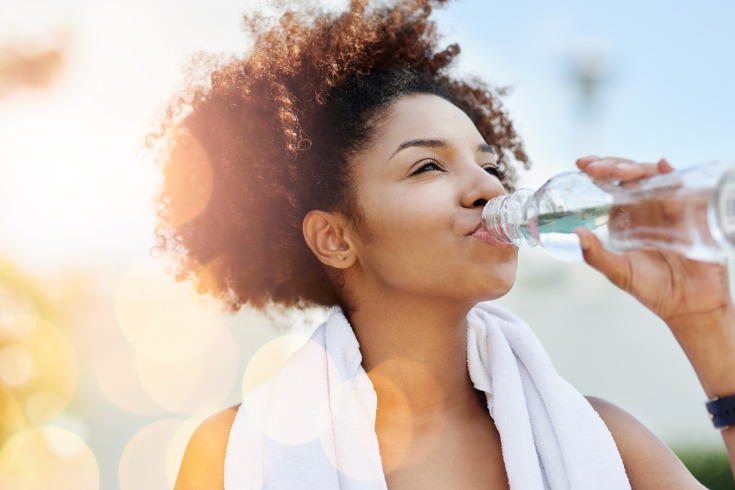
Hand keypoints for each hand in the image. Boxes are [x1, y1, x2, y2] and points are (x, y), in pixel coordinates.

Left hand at [574, 156, 732, 330]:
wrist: (689, 305)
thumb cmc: (653, 288)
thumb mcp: (618, 272)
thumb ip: (596, 255)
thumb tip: (576, 234)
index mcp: (627, 216)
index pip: (611, 185)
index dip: (598, 169)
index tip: (582, 164)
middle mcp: (647, 207)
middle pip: (631, 174)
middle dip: (612, 165)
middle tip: (595, 168)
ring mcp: (670, 207)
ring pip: (653, 175)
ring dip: (636, 169)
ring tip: (620, 173)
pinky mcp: (691, 212)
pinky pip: (683, 187)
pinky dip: (672, 174)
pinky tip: (663, 167)